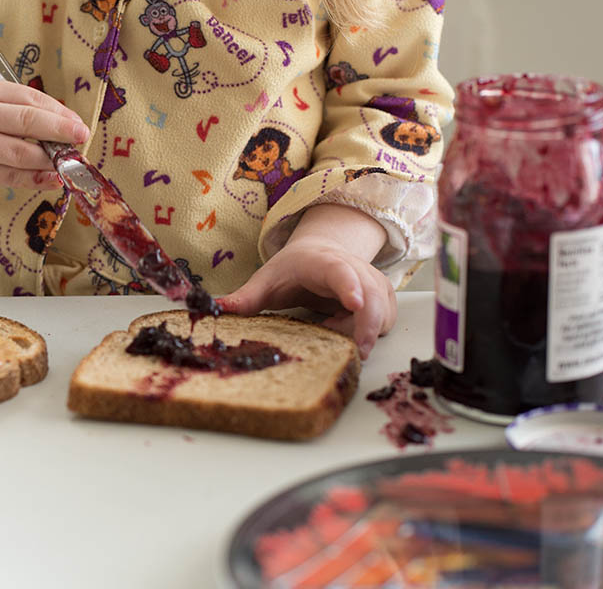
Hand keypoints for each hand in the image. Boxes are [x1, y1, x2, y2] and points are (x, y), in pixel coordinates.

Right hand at [0, 80, 89, 192]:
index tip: (80, 126)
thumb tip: (70, 125)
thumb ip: (27, 109)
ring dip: (50, 160)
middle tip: (81, 138)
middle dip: (60, 131)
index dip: (60, 114)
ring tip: (68, 163)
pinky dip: (36, 179)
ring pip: (21, 154)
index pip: (31, 99)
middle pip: (27, 122)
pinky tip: (52, 179)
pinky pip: (12, 177)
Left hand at [219, 205, 394, 357]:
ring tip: (338, 338)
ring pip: (383, 311)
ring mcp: (372, 282)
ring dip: (366, 332)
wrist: (321, 251)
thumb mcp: (266, 280)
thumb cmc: (292, 268)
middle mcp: (354, 269)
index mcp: (322, 262)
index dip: (349, 287)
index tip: (353, 303)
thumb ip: (244, 298)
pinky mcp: (383, 296)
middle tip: (354, 352)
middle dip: (366, 325)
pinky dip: (373, 333)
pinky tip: (349, 334)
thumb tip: (216, 309)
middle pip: (371, 297)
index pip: (340, 272)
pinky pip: (387, 320)